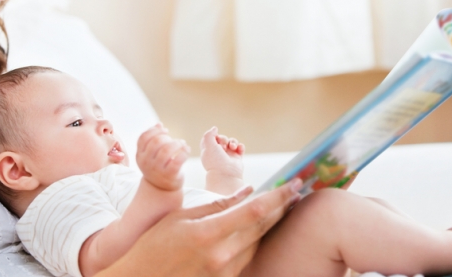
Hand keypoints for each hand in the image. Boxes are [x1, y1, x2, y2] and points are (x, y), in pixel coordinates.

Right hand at [98, 179, 303, 276]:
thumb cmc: (154, 246)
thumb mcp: (181, 218)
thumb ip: (217, 206)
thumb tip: (248, 191)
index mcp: (208, 235)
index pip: (254, 212)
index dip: (278, 196)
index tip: (294, 184)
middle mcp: (221, 256)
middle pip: (262, 227)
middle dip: (282, 207)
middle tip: (297, 190)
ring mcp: (224, 272)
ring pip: (258, 243)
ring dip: (272, 223)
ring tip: (283, 205)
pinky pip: (247, 257)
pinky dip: (256, 240)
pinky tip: (261, 228)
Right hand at [136, 124, 190, 190]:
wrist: (162, 189)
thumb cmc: (158, 167)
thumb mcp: (151, 155)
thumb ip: (152, 140)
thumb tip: (159, 124)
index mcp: (140, 155)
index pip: (143, 138)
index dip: (155, 130)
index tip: (165, 130)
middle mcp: (146, 162)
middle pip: (156, 142)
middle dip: (168, 137)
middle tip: (175, 141)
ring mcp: (157, 170)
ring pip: (167, 149)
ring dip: (178, 143)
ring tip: (183, 144)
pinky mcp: (170, 175)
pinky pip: (178, 160)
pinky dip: (184, 152)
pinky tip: (187, 149)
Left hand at [200, 127, 243, 178]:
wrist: (226, 175)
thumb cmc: (215, 161)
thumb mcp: (208, 145)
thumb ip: (209, 134)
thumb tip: (215, 128)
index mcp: (209, 150)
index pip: (211, 138)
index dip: (214, 136)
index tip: (215, 140)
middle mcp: (218, 153)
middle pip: (222, 138)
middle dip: (224, 139)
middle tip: (223, 146)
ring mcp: (228, 155)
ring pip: (232, 142)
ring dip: (233, 142)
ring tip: (232, 147)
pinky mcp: (237, 158)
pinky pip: (240, 148)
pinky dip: (240, 147)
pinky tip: (239, 149)